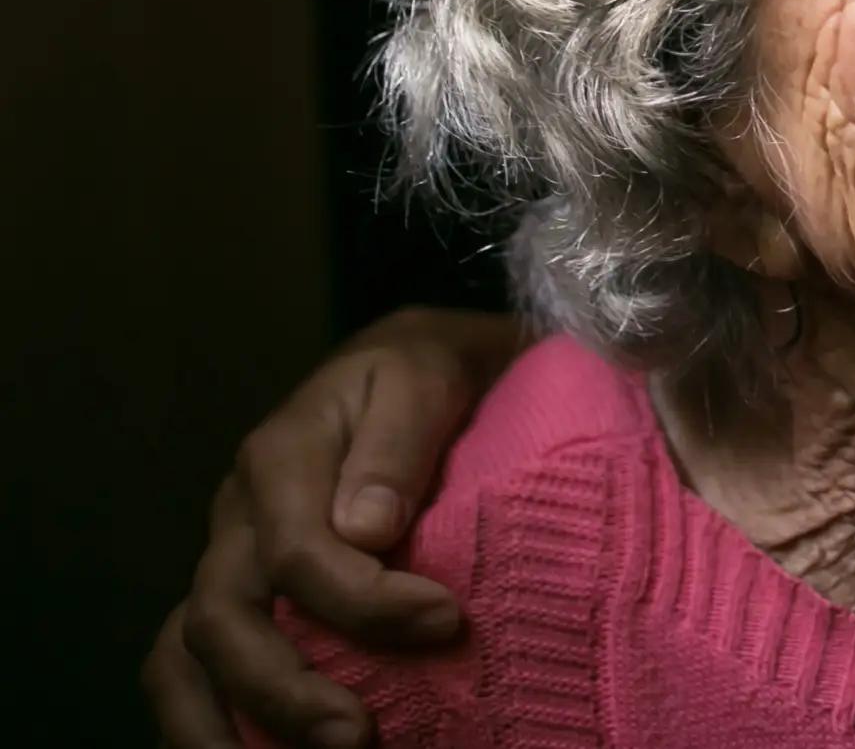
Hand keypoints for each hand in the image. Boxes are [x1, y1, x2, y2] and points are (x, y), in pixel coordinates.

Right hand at [139, 307, 524, 747]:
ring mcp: (226, 560)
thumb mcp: (427, 375)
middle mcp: (237, 515)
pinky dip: (206, 725)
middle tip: (360, 737)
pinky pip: (186, 671)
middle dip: (284, 689)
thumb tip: (367, 528)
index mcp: (282, 455)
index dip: (365, 600)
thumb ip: (398, 443)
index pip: (297, 549)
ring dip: (230, 725)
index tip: (446, 621)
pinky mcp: (235, 596)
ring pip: (185, 655)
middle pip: (223, 617)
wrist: (416, 365)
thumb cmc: (430, 375)